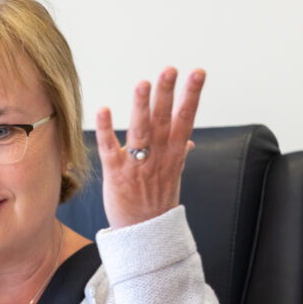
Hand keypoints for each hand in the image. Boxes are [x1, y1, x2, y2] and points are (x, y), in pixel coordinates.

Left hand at [95, 67, 202, 229]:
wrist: (145, 234)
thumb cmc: (157, 202)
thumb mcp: (174, 175)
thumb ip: (179, 153)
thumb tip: (188, 139)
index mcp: (174, 153)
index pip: (186, 118)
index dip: (193, 95)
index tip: (198, 73)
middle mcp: (158, 156)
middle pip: (164, 120)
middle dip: (168, 93)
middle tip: (170, 69)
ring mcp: (137, 164)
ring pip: (141, 131)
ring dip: (141, 107)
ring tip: (143, 84)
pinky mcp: (116, 173)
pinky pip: (110, 148)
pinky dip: (107, 129)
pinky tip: (104, 109)